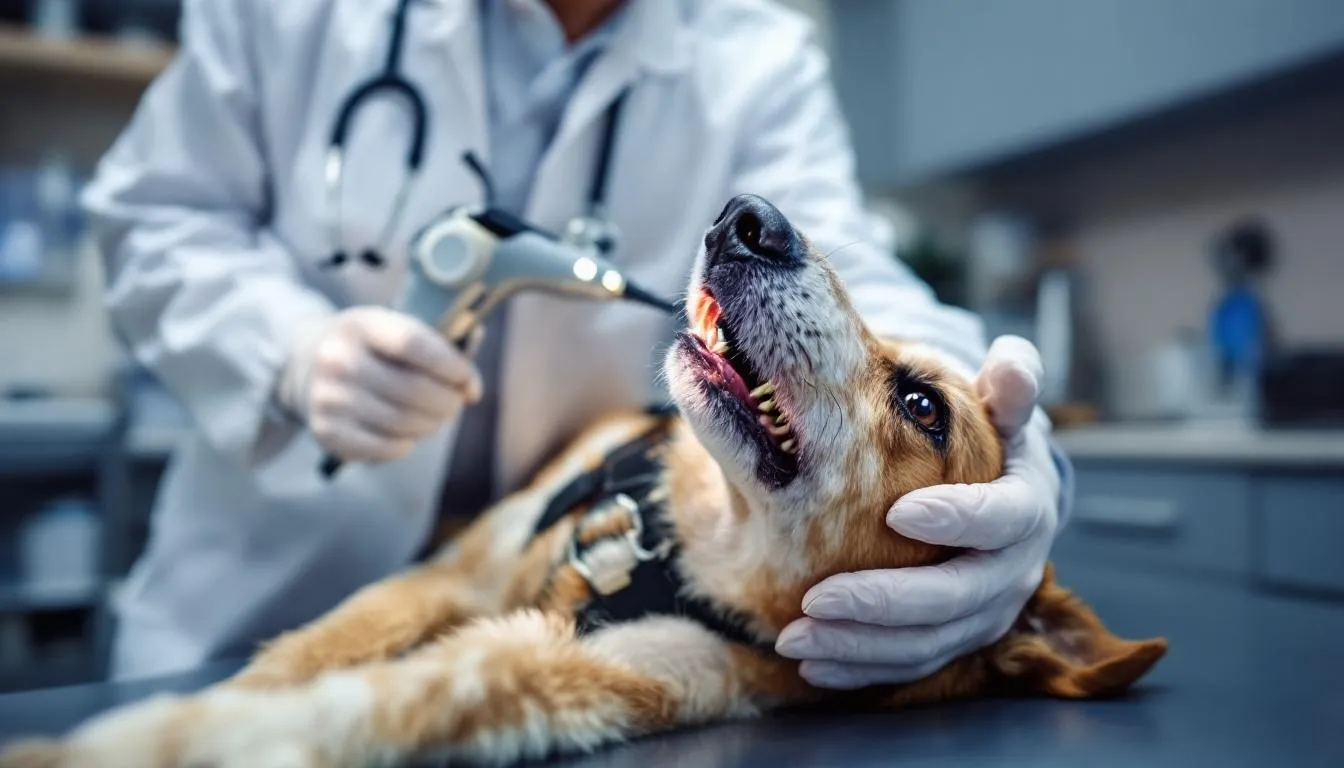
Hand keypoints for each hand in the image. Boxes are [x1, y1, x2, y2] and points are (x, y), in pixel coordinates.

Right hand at [278, 306, 482, 461]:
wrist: (308, 367)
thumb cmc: (373, 351)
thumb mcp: (398, 332)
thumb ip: (442, 350)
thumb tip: (472, 389)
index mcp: (361, 324)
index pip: (413, 343)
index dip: (450, 365)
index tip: (466, 379)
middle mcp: (338, 358)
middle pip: (413, 389)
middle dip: (447, 402)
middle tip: (455, 404)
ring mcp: (328, 396)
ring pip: (402, 421)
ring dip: (431, 425)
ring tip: (434, 419)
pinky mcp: (326, 430)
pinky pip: (382, 448)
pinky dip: (404, 446)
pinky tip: (408, 437)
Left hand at [775, 336, 1062, 688]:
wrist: (1006, 490)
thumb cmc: (992, 438)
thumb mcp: (1004, 405)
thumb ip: (1012, 382)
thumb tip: (1012, 362)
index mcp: (1026, 508)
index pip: (1002, 518)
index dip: (957, 519)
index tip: (897, 513)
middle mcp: (1013, 570)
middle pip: (957, 598)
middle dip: (885, 603)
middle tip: (816, 600)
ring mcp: (986, 613)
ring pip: (929, 642)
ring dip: (860, 646)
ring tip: (794, 639)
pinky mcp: (957, 638)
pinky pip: (913, 665)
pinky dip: (863, 669)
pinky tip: (814, 665)